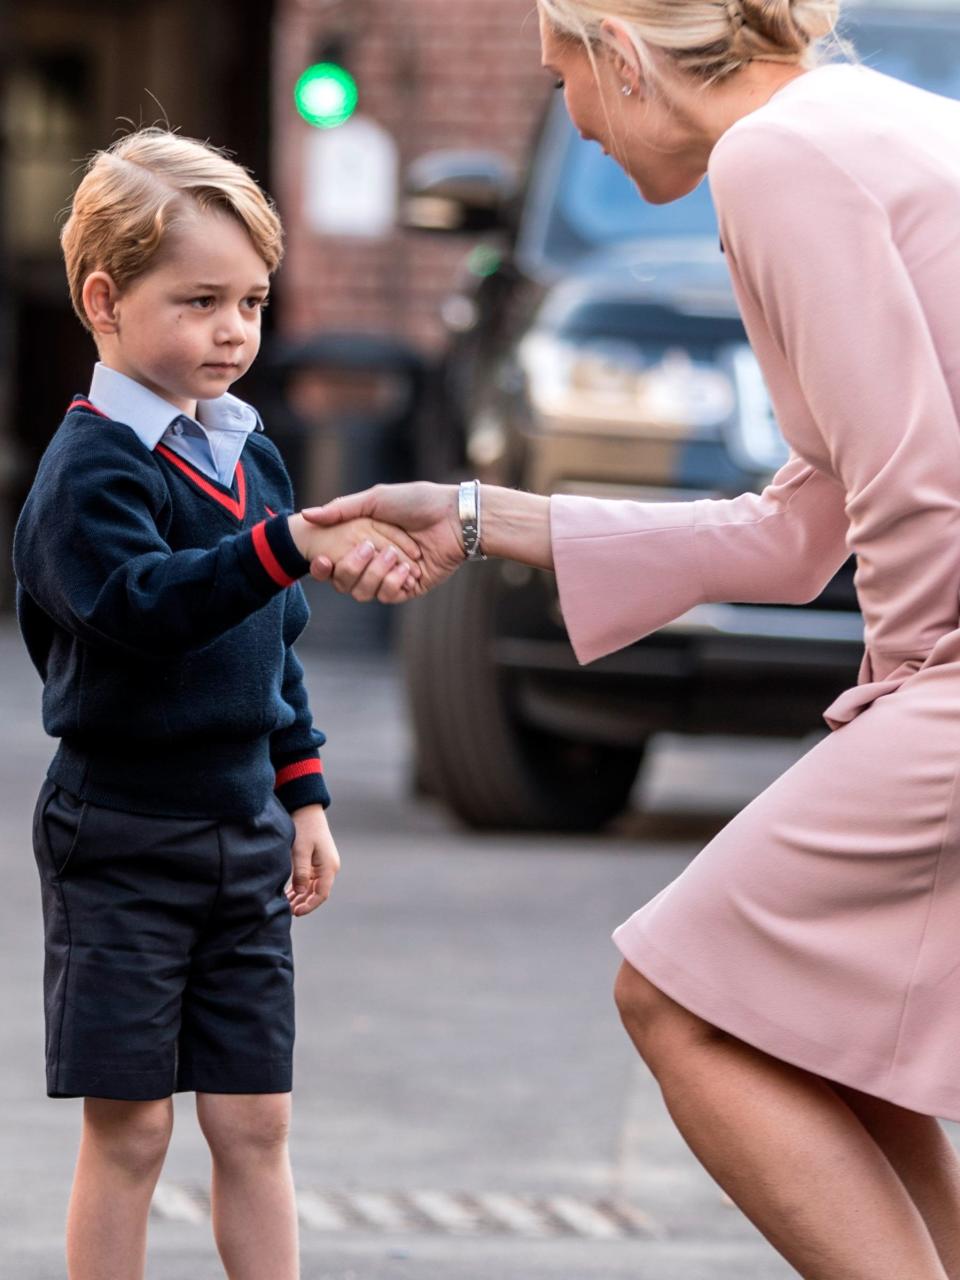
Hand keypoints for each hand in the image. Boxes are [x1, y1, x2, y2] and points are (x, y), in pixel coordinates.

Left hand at [285, 804, 340, 915]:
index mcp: (329, 866)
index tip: (295, 912)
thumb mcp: (300, 850)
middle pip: (318, 892)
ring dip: (301, 896)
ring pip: (313, 887)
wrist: (307, 810)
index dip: (309, 906)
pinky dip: (300, 887)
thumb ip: (301, 872)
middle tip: (288, 911)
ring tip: (287, 904)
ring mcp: (324, 864)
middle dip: (304, 903)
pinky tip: (289, 893)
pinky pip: (310, 879)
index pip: (321, 894)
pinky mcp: (317, 861)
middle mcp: (329, 867)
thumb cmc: (304, 828)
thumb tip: (301, 892)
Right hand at [303, 483, 463, 599]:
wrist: (453, 517)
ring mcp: (392, 575)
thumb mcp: (375, 499)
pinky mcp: (411, 587)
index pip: (332, 563)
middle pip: (346, 582)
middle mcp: (374, 561)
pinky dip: (395, 583)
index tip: (321, 559)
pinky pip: (390, 596)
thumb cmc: (416, 502)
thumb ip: (341, 509)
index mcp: (362, 541)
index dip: (323, 567)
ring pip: (365, 592)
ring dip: (376, 574)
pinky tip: (407, 569)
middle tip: (368, 549)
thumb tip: (307, 515)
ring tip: (393, 556)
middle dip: (353, 567)